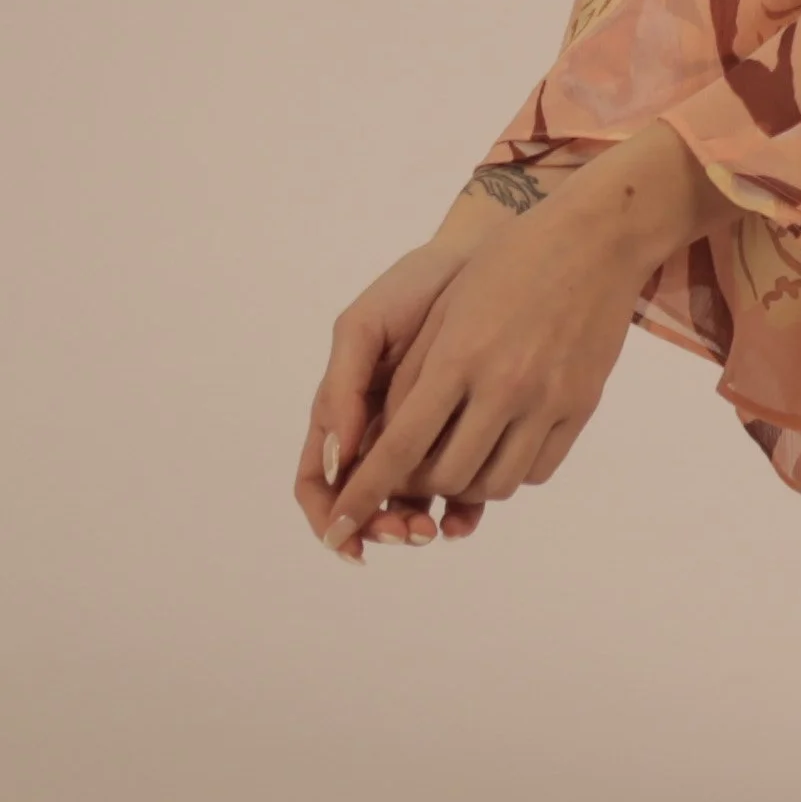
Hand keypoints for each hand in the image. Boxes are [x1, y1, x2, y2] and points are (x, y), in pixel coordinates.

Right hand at [296, 235, 480, 555]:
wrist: (482, 265)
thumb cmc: (412, 290)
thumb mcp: (363, 328)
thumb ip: (343, 388)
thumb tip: (338, 458)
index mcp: (343, 413)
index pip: (318, 482)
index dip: (328, 515)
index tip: (347, 535)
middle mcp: (378, 435)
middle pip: (366, 504)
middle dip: (382, 525)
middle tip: (409, 532)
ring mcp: (423, 439)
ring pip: (411, 504)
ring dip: (418, 525)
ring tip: (438, 530)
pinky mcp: (468, 436)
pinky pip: (460, 487)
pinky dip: (460, 511)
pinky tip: (467, 518)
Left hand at [299, 126, 723, 561]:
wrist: (596, 239)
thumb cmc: (508, 264)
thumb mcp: (448, 311)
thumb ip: (416, 376)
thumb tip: (392, 439)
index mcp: (458, 357)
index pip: (399, 446)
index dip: (362, 493)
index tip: (339, 527)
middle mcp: (504, 385)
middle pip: (447, 476)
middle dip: (419, 486)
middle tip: (413, 471)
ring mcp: (548, 399)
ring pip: (495, 484)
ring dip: (467, 485)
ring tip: (459, 458)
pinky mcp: (582, 406)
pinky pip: (537, 470)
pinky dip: (510, 472)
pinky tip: (501, 446)